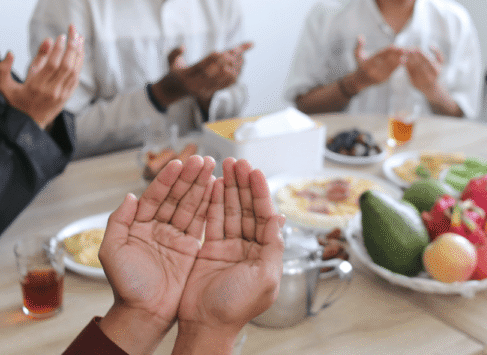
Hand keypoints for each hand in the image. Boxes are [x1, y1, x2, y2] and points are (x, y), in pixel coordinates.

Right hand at [0, 25, 82, 128]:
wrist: (28, 124)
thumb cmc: (15, 102)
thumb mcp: (4, 86)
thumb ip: (4, 68)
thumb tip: (11, 52)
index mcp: (36, 86)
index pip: (52, 65)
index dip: (58, 50)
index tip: (61, 36)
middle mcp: (52, 90)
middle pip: (67, 66)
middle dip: (72, 47)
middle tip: (74, 31)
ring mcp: (61, 94)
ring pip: (74, 71)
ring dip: (79, 53)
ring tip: (79, 38)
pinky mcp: (67, 96)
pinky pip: (76, 78)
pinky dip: (79, 64)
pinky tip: (80, 52)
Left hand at [97, 155, 215, 354]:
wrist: (144, 313)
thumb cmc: (125, 285)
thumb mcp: (111, 251)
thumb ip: (118, 221)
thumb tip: (130, 196)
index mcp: (139, 225)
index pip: (155, 195)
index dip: (167, 179)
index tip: (179, 163)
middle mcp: (158, 227)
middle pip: (176, 196)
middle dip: (189, 177)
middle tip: (203, 160)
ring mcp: (176, 236)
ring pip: (190, 205)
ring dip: (201, 186)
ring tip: (212, 168)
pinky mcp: (191, 248)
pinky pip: (201, 222)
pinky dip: (209, 205)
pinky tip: (216, 190)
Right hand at [153, 42, 253, 110]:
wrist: (175, 90)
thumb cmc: (174, 72)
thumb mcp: (170, 61)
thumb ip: (174, 53)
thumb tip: (183, 47)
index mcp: (184, 77)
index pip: (199, 68)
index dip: (210, 60)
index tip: (220, 52)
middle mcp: (194, 86)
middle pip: (212, 75)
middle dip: (222, 64)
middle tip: (232, 54)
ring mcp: (203, 91)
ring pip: (220, 81)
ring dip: (230, 70)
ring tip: (238, 58)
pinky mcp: (210, 94)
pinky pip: (223, 86)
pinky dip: (231, 76)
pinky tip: (238, 66)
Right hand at [174, 158, 284, 353]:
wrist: (206, 325)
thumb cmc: (237, 307)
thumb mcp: (265, 277)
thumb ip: (273, 246)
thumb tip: (280, 218)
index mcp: (266, 253)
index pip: (264, 215)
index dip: (260, 192)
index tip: (254, 171)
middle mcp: (249, 247)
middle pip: (247, 208)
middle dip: (243, 184)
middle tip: (237, 161)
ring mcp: (229, 247)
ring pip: (230, 210)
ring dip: (229, 188)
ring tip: (225, 165)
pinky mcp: (210, 249)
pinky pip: (212, 220)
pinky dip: (213, 202)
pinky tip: (213, 185)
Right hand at [351, 35, 404, 87]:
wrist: (360, 81)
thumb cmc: (361, 65)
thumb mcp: (357, 55)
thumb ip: (358, 46)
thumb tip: (360, 36)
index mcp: (367, 63)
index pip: (379, 56)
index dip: (387, 51)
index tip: (394, 46)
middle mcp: (372, 70)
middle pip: (386, 61)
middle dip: (395, 55)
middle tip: (402, 49)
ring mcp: (378, 75)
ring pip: (390, 66)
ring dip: (398, 60)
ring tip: (404, 54)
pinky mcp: (383, 79)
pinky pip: (392, 71)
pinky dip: (397, 65)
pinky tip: (403, 60)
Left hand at [405, 46, 444, 98]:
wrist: (432, 89)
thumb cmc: (435, 72)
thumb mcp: (441, 63)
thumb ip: (438, 53)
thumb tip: (430, 45)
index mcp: (436, 70)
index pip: (426, 58)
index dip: (419, 52)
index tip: (414, 47)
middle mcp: (429, 76)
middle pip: (418, 62)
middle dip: (411, 55)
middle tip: (406, 49)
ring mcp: (421, 80)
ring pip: (412, 67)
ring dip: (407, 60)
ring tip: (403, 54)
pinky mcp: (413, 83)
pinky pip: (408, 72)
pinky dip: (405, 65)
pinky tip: (402, 60)